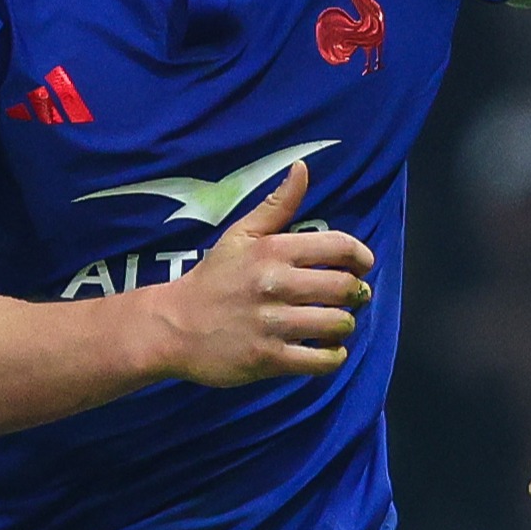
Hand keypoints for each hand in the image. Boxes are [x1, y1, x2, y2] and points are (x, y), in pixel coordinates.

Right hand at [156, 161, 371, 387]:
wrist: (169, 327)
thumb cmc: (211, 279)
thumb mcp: (239, 236)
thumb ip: (276, 205)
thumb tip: (302, 168)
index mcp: (272, 251)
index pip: (340, 247)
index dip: (361, 257)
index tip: (360, 266)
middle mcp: (274, 285)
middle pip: (346, 288)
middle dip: (355, 294)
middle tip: (346, 298)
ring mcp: (271, 324)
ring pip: (338, 324)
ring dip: (343, 325)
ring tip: (332, 325)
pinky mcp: (267, 358)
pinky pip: (322, 360)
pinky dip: (332, 356)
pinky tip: (324, 349)